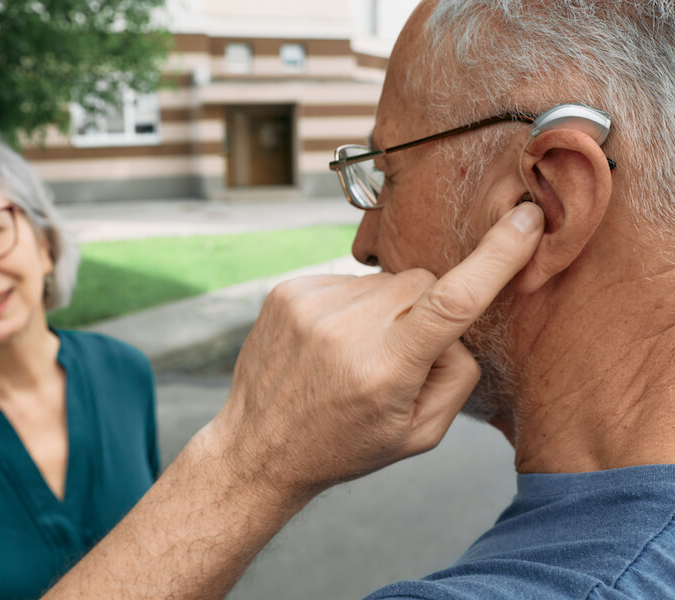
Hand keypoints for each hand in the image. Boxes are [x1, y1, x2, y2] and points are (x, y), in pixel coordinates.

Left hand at [207, 203, 543, 504]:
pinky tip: (331, 341)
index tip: (526, 219)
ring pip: (384, 280)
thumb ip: (456, 377)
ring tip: (355, 353)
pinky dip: (352, 306)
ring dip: (384, 309)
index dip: (498, 256)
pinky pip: (348, 280)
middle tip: (400, 354)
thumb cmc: (344, 445)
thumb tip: (458, 325)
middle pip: (422, 282)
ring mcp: (311, 304)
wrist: (259, 445)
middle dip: (426, 309)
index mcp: (386, 369)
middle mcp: (346, 328)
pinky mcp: (289, 291)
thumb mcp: (417, 434)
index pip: (453, 300)